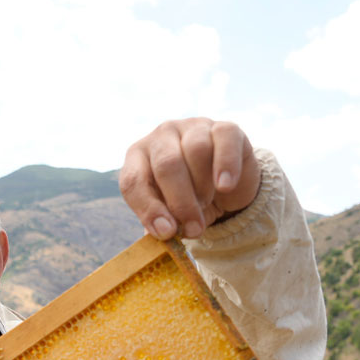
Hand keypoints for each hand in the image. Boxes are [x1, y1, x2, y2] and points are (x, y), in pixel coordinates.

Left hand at [119, 118, 261, 239]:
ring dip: (202, 186)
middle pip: (167, 164)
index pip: (133, 180)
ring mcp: (193, 127)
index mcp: (138, 156)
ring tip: (206, 203)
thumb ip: (163, 222)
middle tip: (194, 227)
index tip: (167, 232)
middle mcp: (161, 136)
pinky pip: (225, 141)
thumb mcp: (170, 213)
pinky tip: (225, 186)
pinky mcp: (225, 128)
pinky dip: (226, 166)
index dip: (148, 209)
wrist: (226, 187)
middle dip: (181, 202)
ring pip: (196, 150)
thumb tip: (164, 231)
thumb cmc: (188, 199)